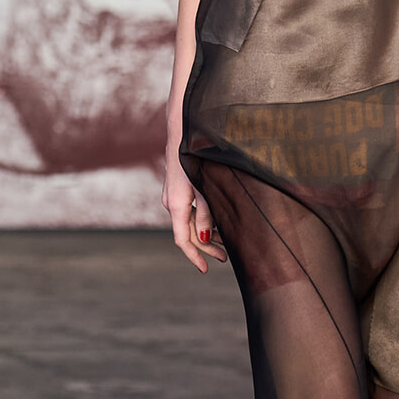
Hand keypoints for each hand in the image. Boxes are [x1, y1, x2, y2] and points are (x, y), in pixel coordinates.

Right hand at [162, 149, 226, 273]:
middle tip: (226, 257)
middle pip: (188, 233)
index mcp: (177, 204)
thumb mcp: (205, 187)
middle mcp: (172, 202)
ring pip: (189, 222)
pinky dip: (202, 220)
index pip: (183, 240)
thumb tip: (207, 237)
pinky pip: (188, 211)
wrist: (183, 130)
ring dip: (206, 233)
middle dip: (207, 247)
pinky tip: (216, 222)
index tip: (205, 269)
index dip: (195, 256)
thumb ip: (206, 213)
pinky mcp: (178, 188)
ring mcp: (173, 195)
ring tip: (226, 241)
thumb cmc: (196, 155)